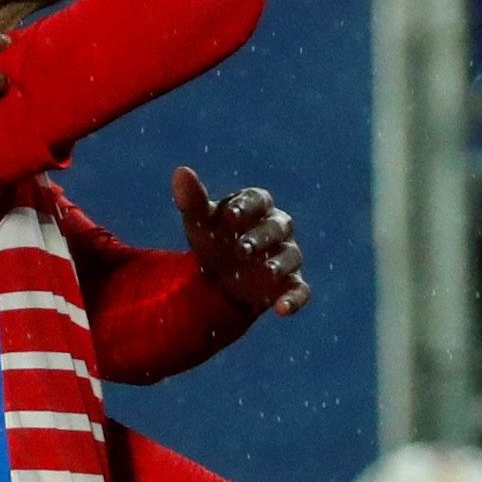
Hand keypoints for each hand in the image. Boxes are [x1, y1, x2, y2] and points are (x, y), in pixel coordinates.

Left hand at [172, 166, 309, 315]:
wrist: (220, 273)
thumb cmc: (213, 235)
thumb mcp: (200, 220)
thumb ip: (192, 199)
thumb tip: (181, 171)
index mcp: (257, 205)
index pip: (258, 199)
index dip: (246, 206)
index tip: (229, 215)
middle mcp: (277, 227)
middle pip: (277, 226)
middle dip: (261, 237)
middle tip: (241, 249)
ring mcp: (286, 256)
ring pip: (290, 256)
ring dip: (279, 264)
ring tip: (266, 272)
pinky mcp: (290, 284)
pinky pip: (300, 291)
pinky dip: (295, 299)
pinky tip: (282, 310)